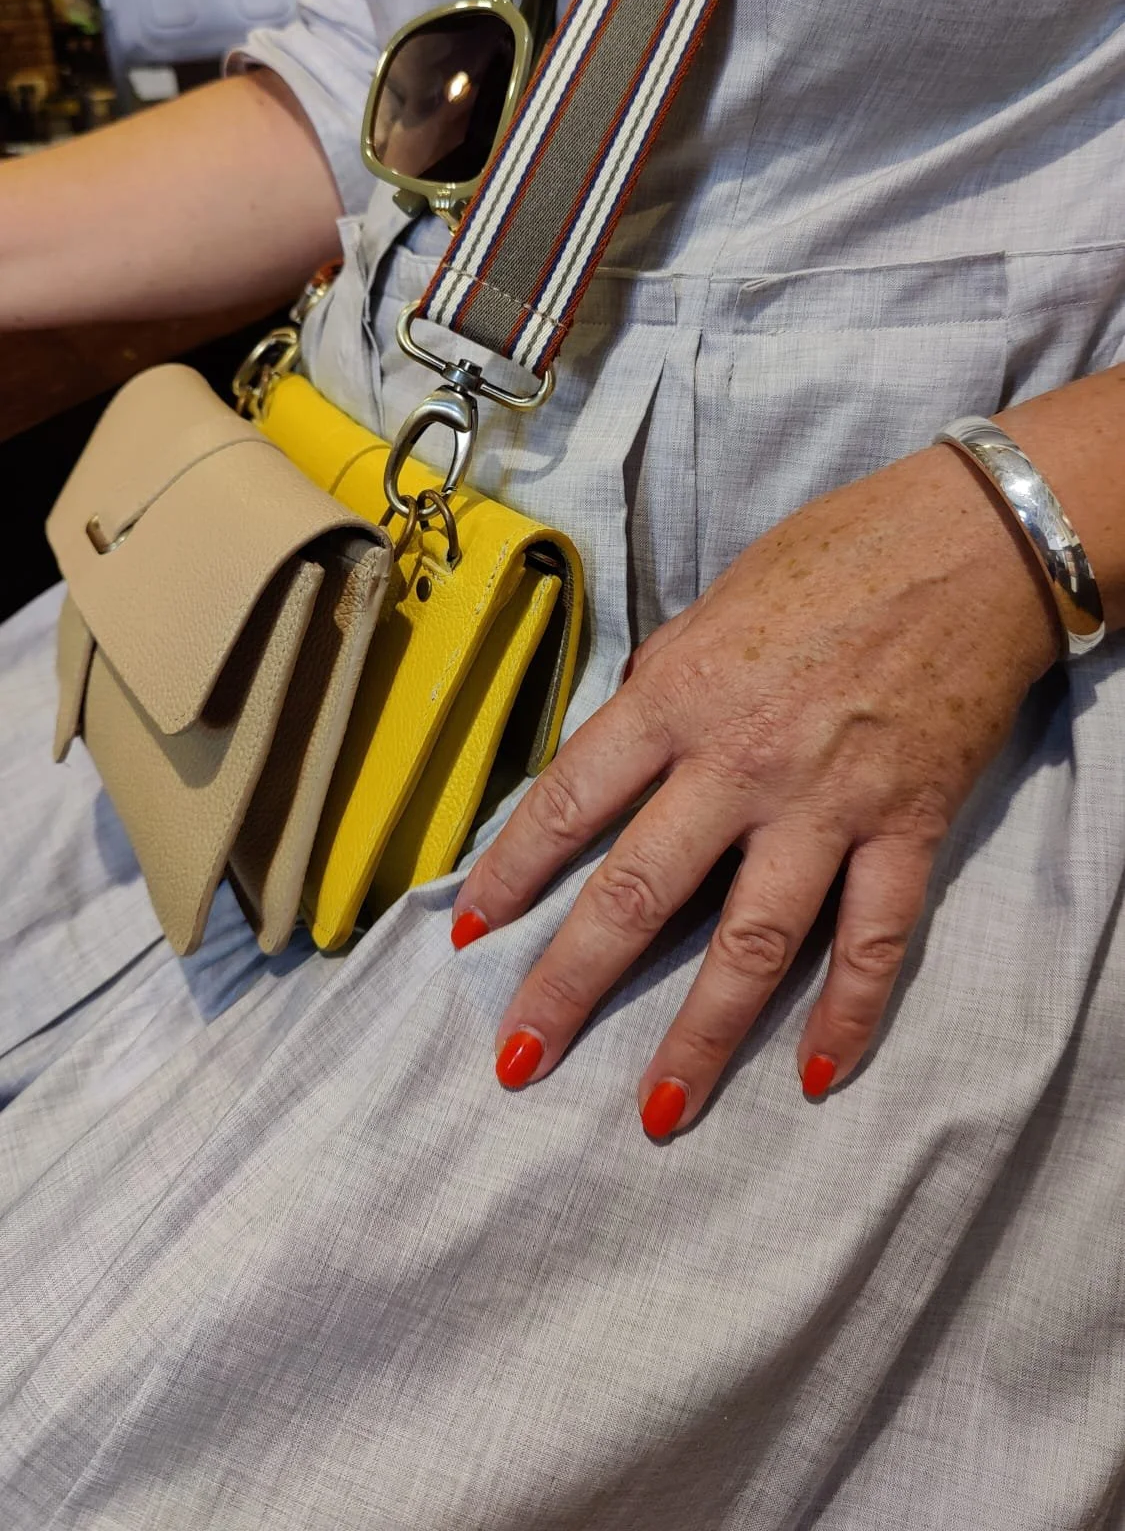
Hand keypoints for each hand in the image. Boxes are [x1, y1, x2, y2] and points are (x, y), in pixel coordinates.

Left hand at [452, 442, 1058, 1135]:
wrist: (970, 545)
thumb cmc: (832, 556)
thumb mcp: (715, 605)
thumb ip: (665, 686)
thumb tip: (621, 744)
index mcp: (678, 695)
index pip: (569, 801)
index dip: (510, 874)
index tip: (467, 934)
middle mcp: (740, 762)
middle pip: (638, 895)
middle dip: (570, 986)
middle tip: (521, 1059)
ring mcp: (827, 805)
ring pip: (750, 946)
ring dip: (699, 1038)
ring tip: (656, 1114)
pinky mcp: (907, 829)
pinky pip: (873, 943)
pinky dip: (847, 1015)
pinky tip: (813, 1074)